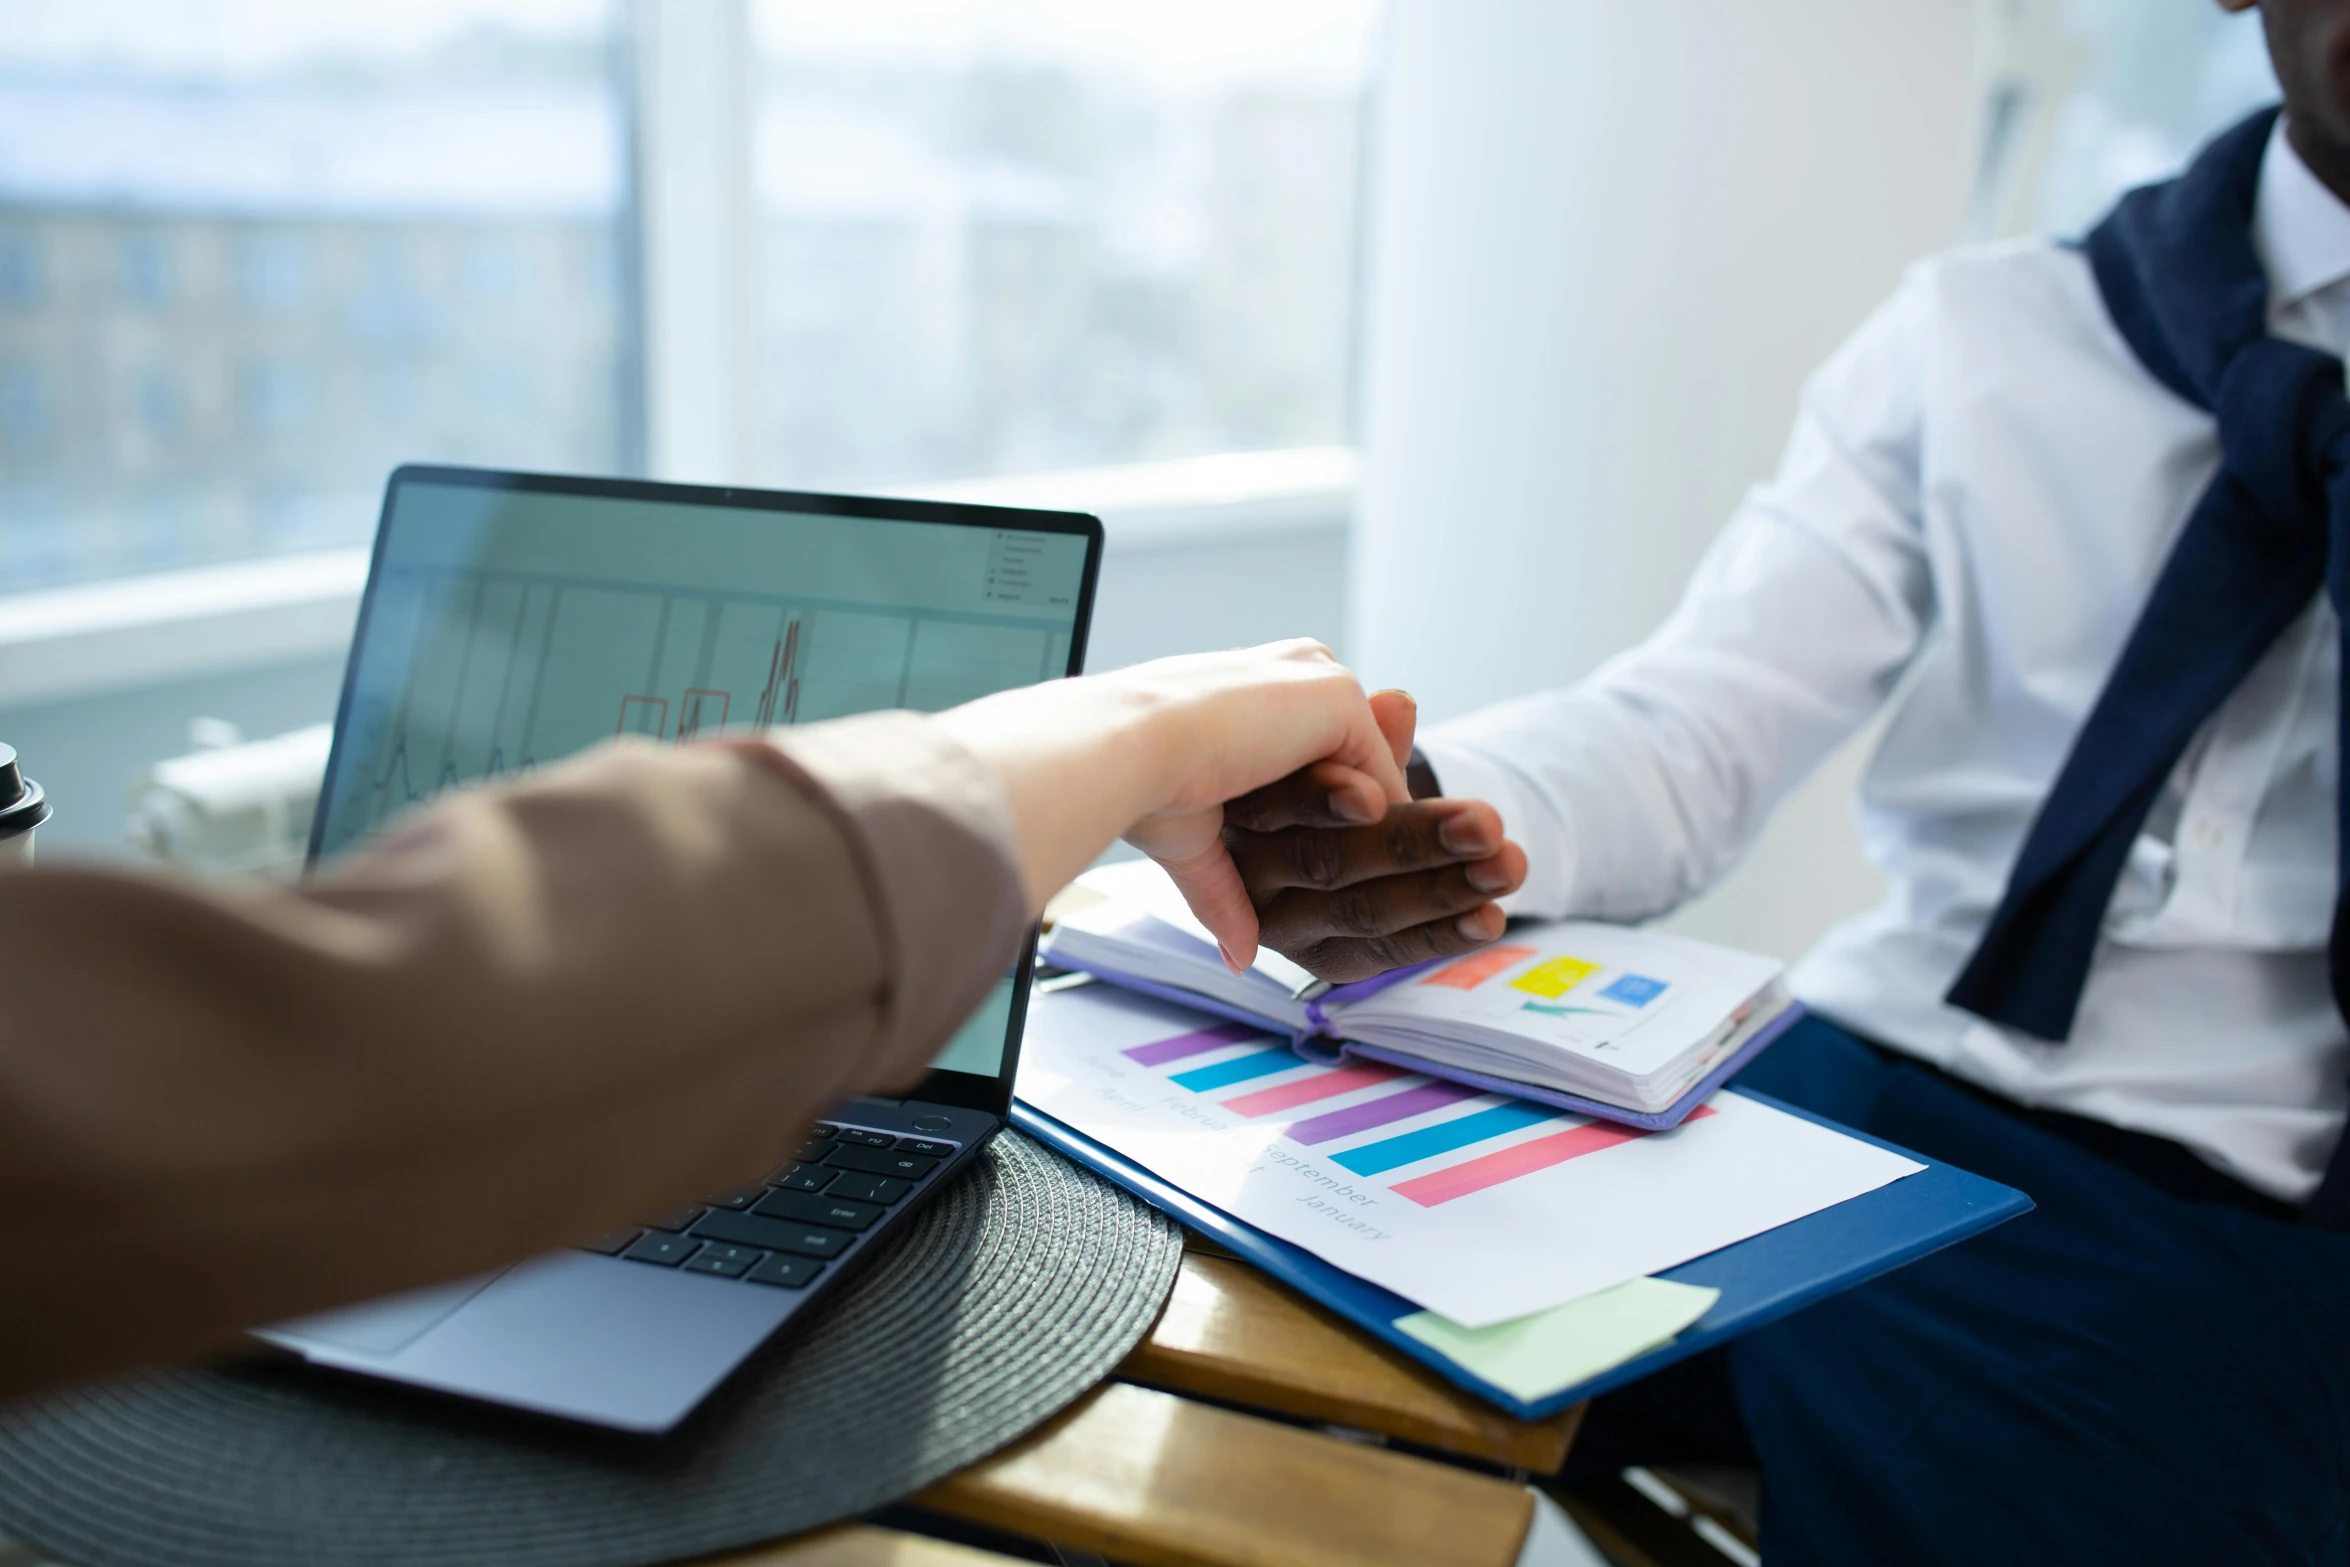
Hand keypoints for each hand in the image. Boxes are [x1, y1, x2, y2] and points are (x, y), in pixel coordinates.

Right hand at [930, 640, 1410, 962]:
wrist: (1124, 750)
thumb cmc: (1139, 786)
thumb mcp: (1197, 837)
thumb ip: (1229, 884)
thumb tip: (1239, 956)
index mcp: (1259, 685)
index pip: (1325, 744)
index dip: (1336, 806)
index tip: (1341, 860)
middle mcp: (1295, 669)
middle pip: (1359, 752)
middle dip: (1367, 820)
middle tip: (1369, 881)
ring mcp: (1320, 680)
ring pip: (1373, 770)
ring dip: (1378, 831)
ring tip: (1381, 887)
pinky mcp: (1339, 701)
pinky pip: (1384, 778)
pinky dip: (1380, 829)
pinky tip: (1366, 868)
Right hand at [1223, 691, 1526, 982]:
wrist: (1314, 831)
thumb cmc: (1318, 775)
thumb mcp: (1336, 750)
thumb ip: (1366, 737)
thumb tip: (1400, 703)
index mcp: (1239, 808)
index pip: (1282, 804)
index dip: (1326, 798)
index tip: (1379, 796)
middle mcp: (1250, 875)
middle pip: (1331, 862)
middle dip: (1416, 843)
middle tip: (1484, 824)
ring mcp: (1284, 927)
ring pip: (1364, 910)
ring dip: (1444, 889)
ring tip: (1507, 865)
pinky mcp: (1324, 961)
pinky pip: (1387, 951)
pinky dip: (1442, 935)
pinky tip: (1489, 918)